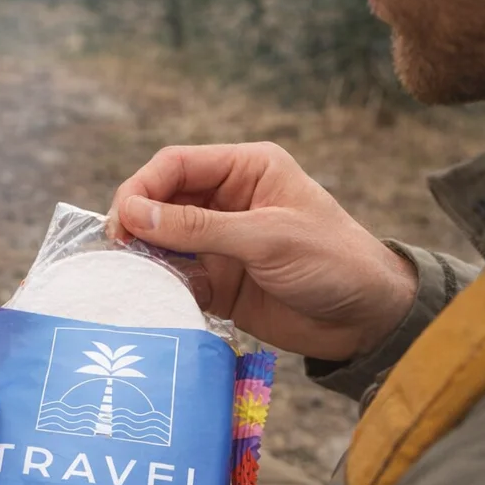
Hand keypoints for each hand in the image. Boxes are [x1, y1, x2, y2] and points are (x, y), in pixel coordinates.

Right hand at [108, 143, 416, 360]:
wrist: (366, 319)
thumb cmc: (332, 261)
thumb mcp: (267, 238)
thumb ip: (200, 228)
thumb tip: (135, 215)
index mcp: (245, 170)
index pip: (177, 165)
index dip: (143, 187)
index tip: (123, 219)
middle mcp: (227, 202)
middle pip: (162, 201)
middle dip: (137, 222)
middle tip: (118, 249)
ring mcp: (220, 243)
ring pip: (164, 241)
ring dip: (145, 255)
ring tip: (129, 274)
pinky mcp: (219, 282)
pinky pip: (177, 277)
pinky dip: (161, 285)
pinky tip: (152, 296)